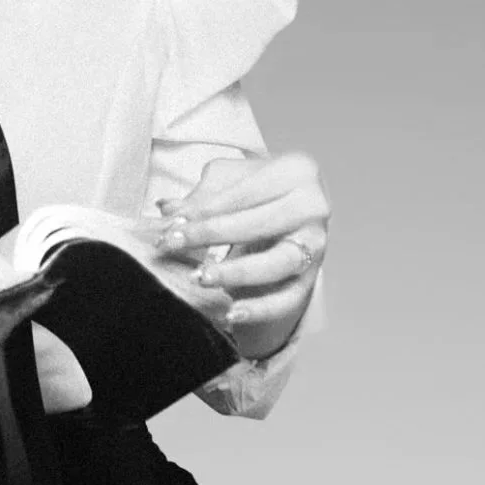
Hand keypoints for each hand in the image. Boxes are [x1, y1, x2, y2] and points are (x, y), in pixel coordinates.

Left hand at [158, 152, 328, 358]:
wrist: (290, 208)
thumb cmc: (254, 188)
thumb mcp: (229, 179)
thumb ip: (201, 195)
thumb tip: (168, 211)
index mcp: (296, 171)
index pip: (244, 192)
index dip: (205, 208)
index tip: (172, 223)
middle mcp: (314, 207)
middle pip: (260, 224)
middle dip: (212, 235)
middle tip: (174, 244)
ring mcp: (317, 245)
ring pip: (278, 263)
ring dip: (236, 272)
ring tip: (201, 277)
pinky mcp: (312, 278)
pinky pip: (289, 299)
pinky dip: (260, 309)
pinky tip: (231, 314)